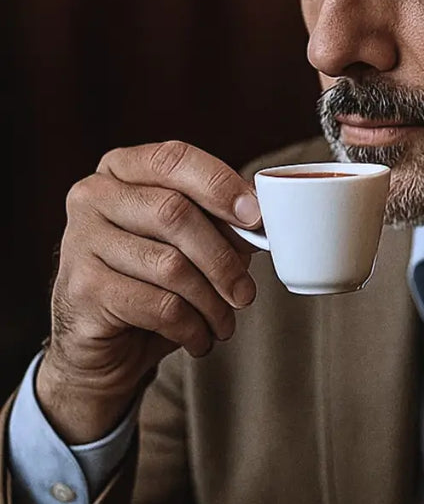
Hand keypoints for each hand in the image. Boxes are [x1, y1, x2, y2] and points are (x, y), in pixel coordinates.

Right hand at [36, 140, 261, 443]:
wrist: (101, 344)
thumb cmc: (152, 281)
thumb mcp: (188, 242)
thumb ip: (220, 221)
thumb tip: (263, 221)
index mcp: (121, 169)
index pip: (174, 159)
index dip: (220, 185)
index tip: (256, 217)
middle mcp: (93, 196)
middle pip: (174, 213)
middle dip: (223, 259)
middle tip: (245, 293)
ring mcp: (80, 241)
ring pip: (170, 265)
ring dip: (211, 302)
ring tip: (224, 322)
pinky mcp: (83, 288)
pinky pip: (158, 305)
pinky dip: (191, 327)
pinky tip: (199, 338)